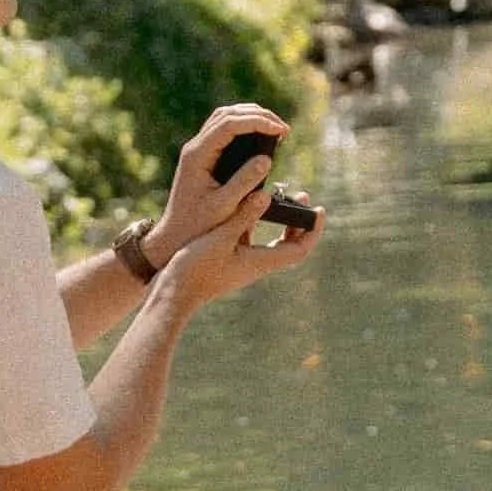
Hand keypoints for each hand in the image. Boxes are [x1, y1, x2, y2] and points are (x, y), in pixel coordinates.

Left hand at [145, 102, 289, 266]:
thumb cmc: (198, 225)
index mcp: (197, 155)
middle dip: (257, 115)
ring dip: (251, 117)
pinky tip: (261, 138)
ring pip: (224, 118)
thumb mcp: (224, 207)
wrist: (174, 236)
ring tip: (276, 129)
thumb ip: (245, 182)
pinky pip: (224, 131)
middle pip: (227, 114)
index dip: (257, 122)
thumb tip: (266, 159)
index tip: (281, 130)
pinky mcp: (203, 156)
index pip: (229, 124)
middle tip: (283, 128)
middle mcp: (195, 147)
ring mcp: (197, 150)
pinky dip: (244, 128)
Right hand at [159, 176, 322, 309]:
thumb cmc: (194, 270)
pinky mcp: (227, 261)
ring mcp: (241, 264)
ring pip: (269, 241)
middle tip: (302, 196)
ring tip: (275, 195)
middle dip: (298, 221)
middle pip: (288, 245)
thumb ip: (243, 216)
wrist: (171, 295)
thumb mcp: (220, 238)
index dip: (313, 230)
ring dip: (277, 219)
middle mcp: (255, 265)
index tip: (319, 210)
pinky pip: (249, 240)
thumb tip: (266, 196)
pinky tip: (243, 204)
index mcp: (259, 262)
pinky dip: (253, 222)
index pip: (299, 249)